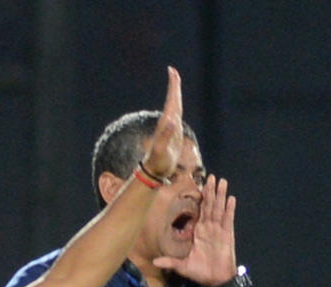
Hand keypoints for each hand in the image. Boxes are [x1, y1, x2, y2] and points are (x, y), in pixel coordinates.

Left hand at [137, 68, 185, 189]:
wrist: (153, 171)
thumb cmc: (158, 162)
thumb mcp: (161, 150)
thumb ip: (166, 136)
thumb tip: (172, 120)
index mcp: (167, 124)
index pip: (172, 102)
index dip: (173, 88)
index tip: (172, 72)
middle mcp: (168, 124)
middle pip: (173, 101)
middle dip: (174, 87)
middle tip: (173, 72)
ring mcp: (170, 129)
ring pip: (174, 107)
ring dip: (175, 95)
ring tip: (175, 83)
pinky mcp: (172, 134)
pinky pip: (176, 116)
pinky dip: (177, 108)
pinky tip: (176, 108)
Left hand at [156, 175, 237, 285]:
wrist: (216, 281)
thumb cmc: (200, 272)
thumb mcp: (182, 266)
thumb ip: (170, 262)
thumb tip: (154, 262)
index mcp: (198, 231)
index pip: (199, 211)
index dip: (199, 198)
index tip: (198, 185)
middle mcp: (209, 228)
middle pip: (210, 205)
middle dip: (211, 191)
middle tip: (212, 177)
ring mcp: (219, 230)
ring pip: (219, 209)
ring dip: (221, 195)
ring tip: (222, 181)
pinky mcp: (228, 235)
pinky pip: (228, 220)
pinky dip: (229, 209)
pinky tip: (231, 198)